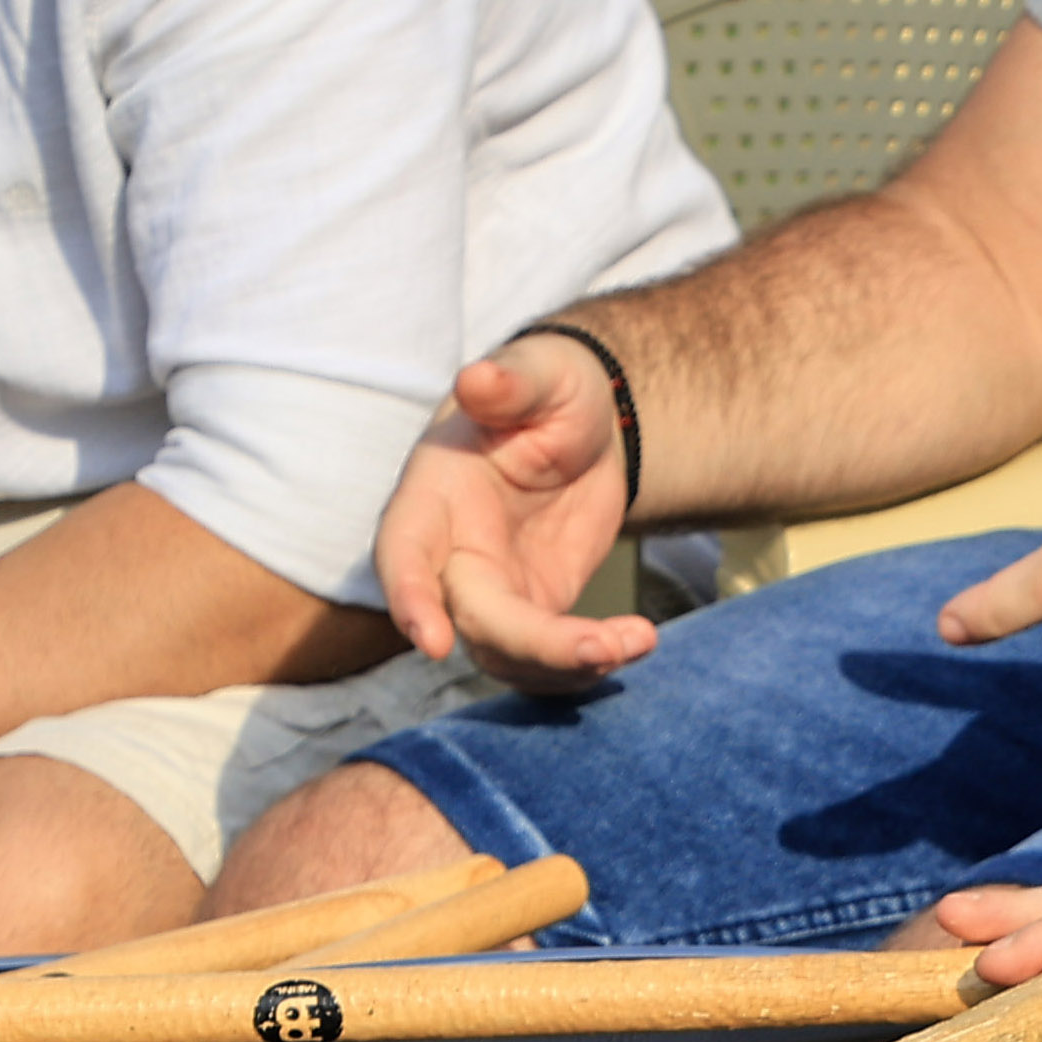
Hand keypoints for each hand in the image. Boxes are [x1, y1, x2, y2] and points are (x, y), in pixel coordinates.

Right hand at [381, 338, 647, 689]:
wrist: (589, 426)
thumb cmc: (552, 391)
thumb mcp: (542, 374)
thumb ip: (511, 383)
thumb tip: (477, 380)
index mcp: (436, 493)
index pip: (404, 552)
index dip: (410, 598)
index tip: (432, 644)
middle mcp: (451, 551)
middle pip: (472, 618)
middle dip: (533, 644)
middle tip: (603, 647)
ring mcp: (492, 588)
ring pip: (508, 654)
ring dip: (568, 666)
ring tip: (635, 642)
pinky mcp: (535, 610)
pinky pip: (547, 661)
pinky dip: (587, 667)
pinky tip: (636, 642)